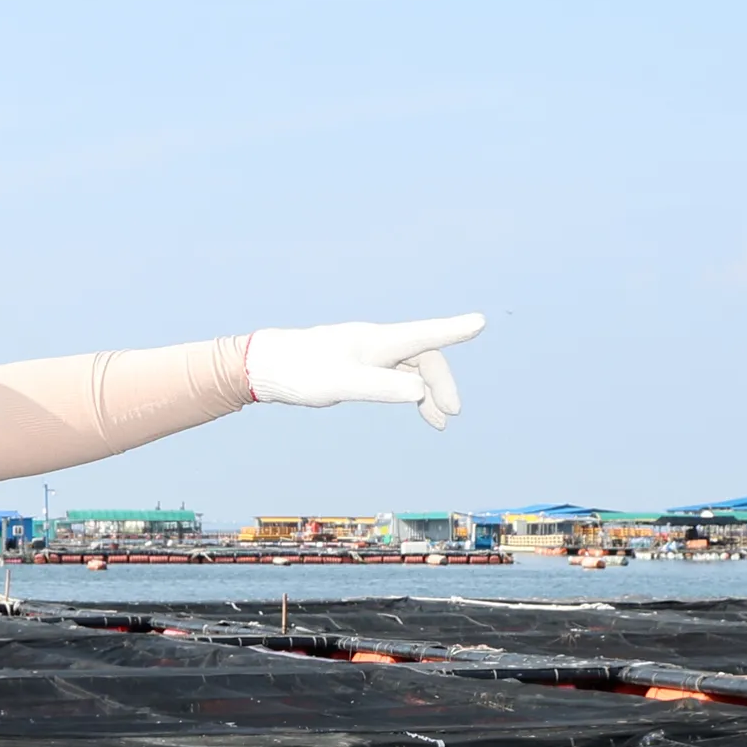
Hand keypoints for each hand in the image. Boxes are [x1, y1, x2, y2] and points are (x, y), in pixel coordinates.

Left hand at [245, 315, 479, 430]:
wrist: (266, 366)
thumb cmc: (302, 372)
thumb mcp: (343, 384)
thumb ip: (382, 386)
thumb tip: (420, 390)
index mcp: (377, 341)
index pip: (425, 334)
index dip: (454, 330)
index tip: (480, 323)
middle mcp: (377, 342)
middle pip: (423, 356)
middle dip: (442, 384)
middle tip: (451, 415)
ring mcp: (368, 352)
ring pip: (411, 367)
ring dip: (428, 392)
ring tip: (440, 422)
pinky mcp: (358, 363)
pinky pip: (396, 374)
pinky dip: (410, 391)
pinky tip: (415, 408)